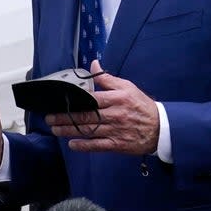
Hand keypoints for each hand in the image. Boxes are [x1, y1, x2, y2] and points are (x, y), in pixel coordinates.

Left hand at [45, 60, 159, 155]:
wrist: (161, 128)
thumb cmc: (141, 106)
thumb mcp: (127, 87)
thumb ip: (107, 78)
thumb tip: (93, 64)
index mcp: (116, 99)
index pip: (91, 99)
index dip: (74, 100)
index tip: (59, 100)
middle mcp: (114, 115)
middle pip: (86, 116)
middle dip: (65, 117)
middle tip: (49, 117)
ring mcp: (115, 131)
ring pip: (89, 131)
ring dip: (69, 131)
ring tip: (54, 128)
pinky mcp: (117, 144)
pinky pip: (98, 146)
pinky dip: (84, 146)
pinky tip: (72, 144)